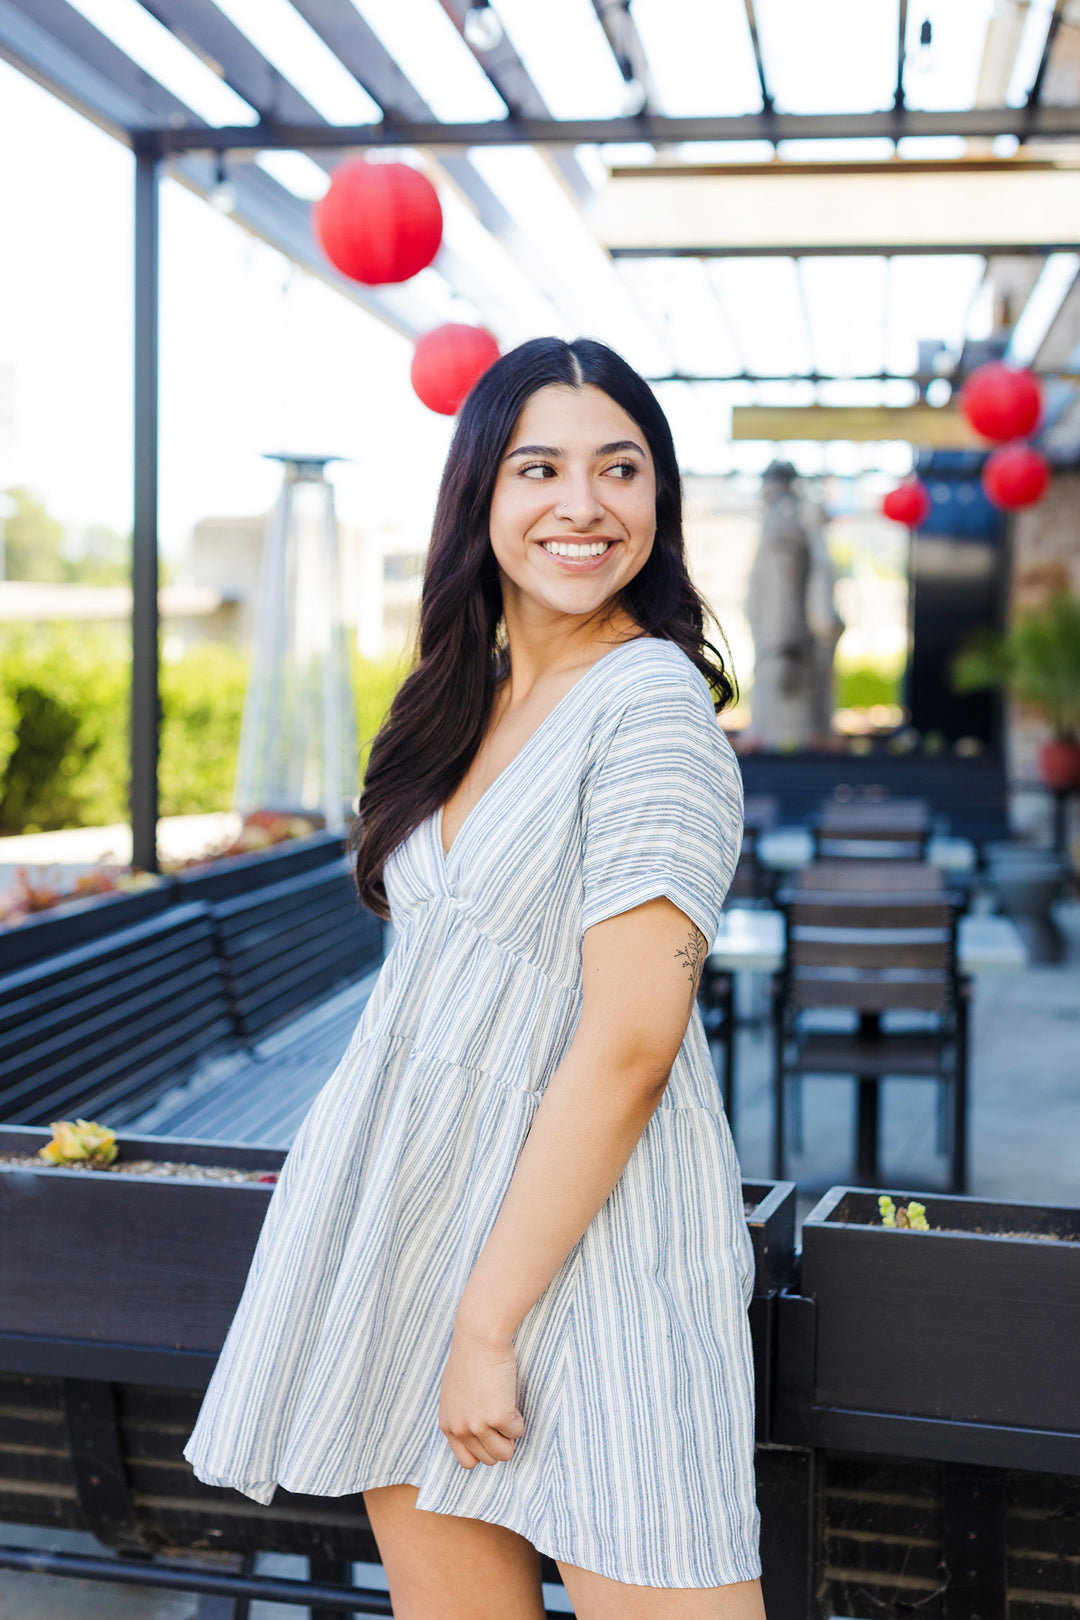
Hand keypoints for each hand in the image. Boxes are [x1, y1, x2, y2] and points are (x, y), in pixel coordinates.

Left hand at [438, 1322, 523, 1469]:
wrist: (479, 1337)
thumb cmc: (470, 1357)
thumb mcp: (455, 1393)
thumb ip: (460, 1415)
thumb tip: (475, 1432)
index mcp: (448, 1424)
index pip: (466, 1461)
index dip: (483, 1450)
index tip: (490, 1433)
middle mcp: (460, 1429)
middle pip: (488, 1459)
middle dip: (500, 1442)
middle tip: (502, 1418)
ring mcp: (478, 1425)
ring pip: (504, 1454)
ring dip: (510, 1436)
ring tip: (507, 1410)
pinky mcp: (497, 1417)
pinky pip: (517, 1432)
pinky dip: (519, 1420)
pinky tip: (511, 1399)